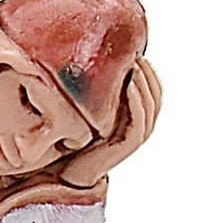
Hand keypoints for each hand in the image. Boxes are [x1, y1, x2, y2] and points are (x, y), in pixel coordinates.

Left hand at [61, 57, 161, 188]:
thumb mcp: (89, 112)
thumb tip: (92, 65)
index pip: (153, 89)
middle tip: (135, 53)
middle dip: (148, 72)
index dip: (149, 70)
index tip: (135, 51)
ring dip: (144, 81)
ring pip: (151, 104)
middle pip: (156, 93)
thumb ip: (98, 96)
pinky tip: (129, 84)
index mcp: (135, 117)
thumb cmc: (75, 140)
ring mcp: (136, 135)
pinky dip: (137, 100)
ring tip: (134, 64)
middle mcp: (140, 126)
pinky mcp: (129, 144)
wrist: (66, 172)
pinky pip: (140, 118)